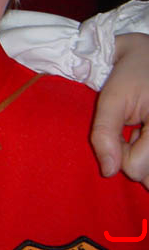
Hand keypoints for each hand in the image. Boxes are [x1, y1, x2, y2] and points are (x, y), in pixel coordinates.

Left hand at [90, 33, 148, 188]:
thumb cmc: (132, 74)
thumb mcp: (112, 98)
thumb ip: (105, 134)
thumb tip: (108, 172)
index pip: (135, 168)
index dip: (119, 151)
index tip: (123, 128)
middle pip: (148, 174)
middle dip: (134, 155)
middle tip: (135, 129)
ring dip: (145, 155)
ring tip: (144, 131)